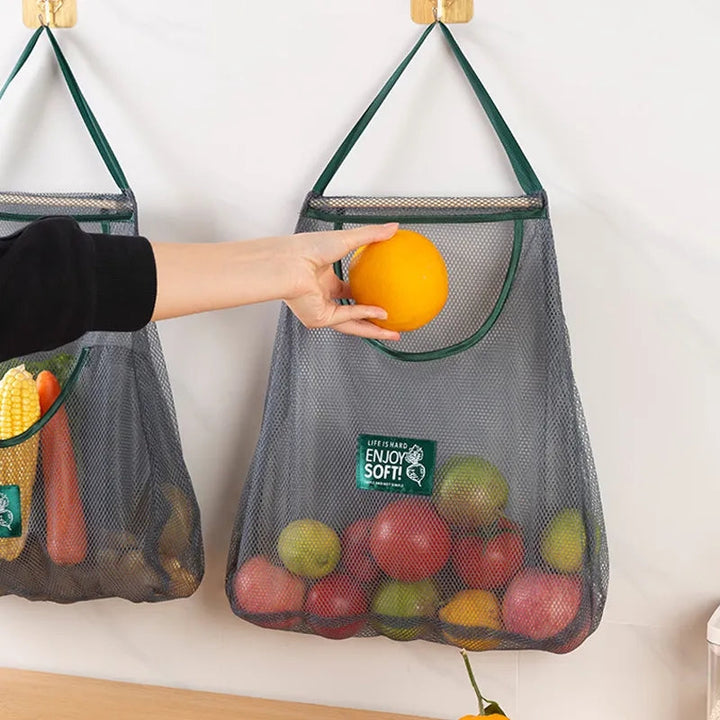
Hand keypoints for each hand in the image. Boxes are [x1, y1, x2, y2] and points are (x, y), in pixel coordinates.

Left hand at [279, 223, 400, 340]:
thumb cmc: (306, 249)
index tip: (384, 298)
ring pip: (352, 323)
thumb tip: (393, 227)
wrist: (290, 261)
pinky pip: (347, 318)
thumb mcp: (346, 239)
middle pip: (353, 313)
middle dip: (373, 321)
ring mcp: (321, 308)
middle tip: (391, 323)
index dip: (368, 296)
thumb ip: (371, 235)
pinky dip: (364, 316)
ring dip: (373, 329)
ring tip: (392, 333)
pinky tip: (379, 314)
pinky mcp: (320, 318)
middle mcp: (322, 296)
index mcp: (325, 280)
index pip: (349, 291)